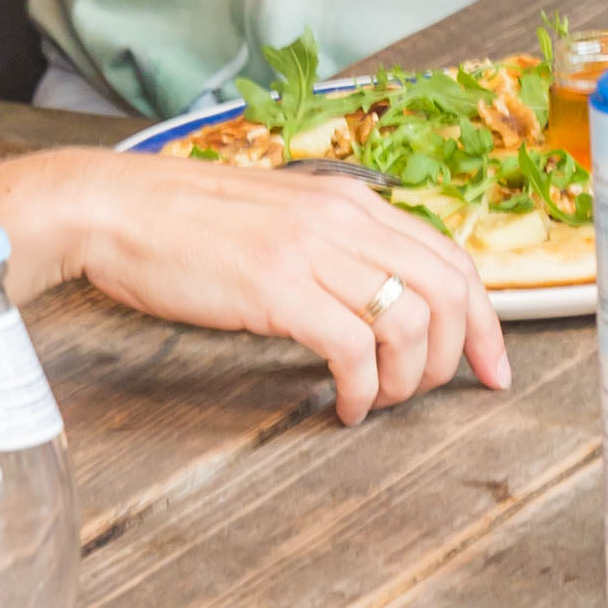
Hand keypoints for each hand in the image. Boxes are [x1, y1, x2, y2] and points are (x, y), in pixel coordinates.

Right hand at [24, 146, 509, 420]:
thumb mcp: (283, 219)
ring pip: (409, 321)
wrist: (114, 208)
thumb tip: (382, 299)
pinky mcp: (277, 287)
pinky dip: (362, 389)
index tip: (493, 364)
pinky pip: (352, 348)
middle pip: (449, 290)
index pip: (453, 257)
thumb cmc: (187, 224)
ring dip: (407, 378)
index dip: (485, 319)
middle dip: (461, 354)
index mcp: (351, 201)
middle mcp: (344, 219)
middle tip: (439, 395)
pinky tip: (345, 406)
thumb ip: (336, 247)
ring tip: (380, 401)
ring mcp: (311, 250)